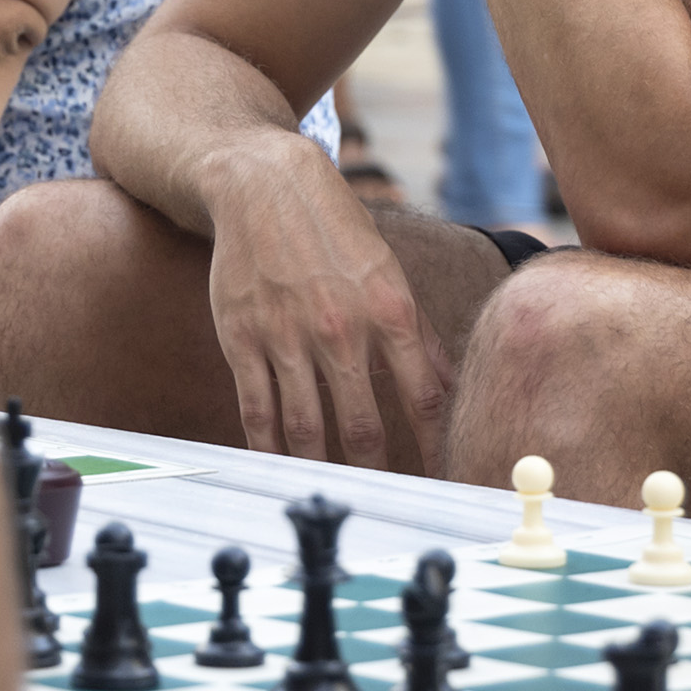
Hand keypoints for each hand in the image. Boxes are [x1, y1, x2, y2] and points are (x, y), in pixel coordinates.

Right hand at [205, 134, 452, 464]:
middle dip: (380, 474)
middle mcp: (341, 327)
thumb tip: (447, 390)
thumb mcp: (388, 271)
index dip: (435, 449)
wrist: (262, 184)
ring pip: (307, 428)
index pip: (425, 399)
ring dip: (322, 470)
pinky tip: (280, 469)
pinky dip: (269, 449)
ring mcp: (287, 336)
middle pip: (365, 426)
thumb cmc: (334, 230)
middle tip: (389, 506)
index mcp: (389, 309)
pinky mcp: (243, 339)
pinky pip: (257, 410)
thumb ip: (417, 334)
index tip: (442, 482)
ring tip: (336, 497)